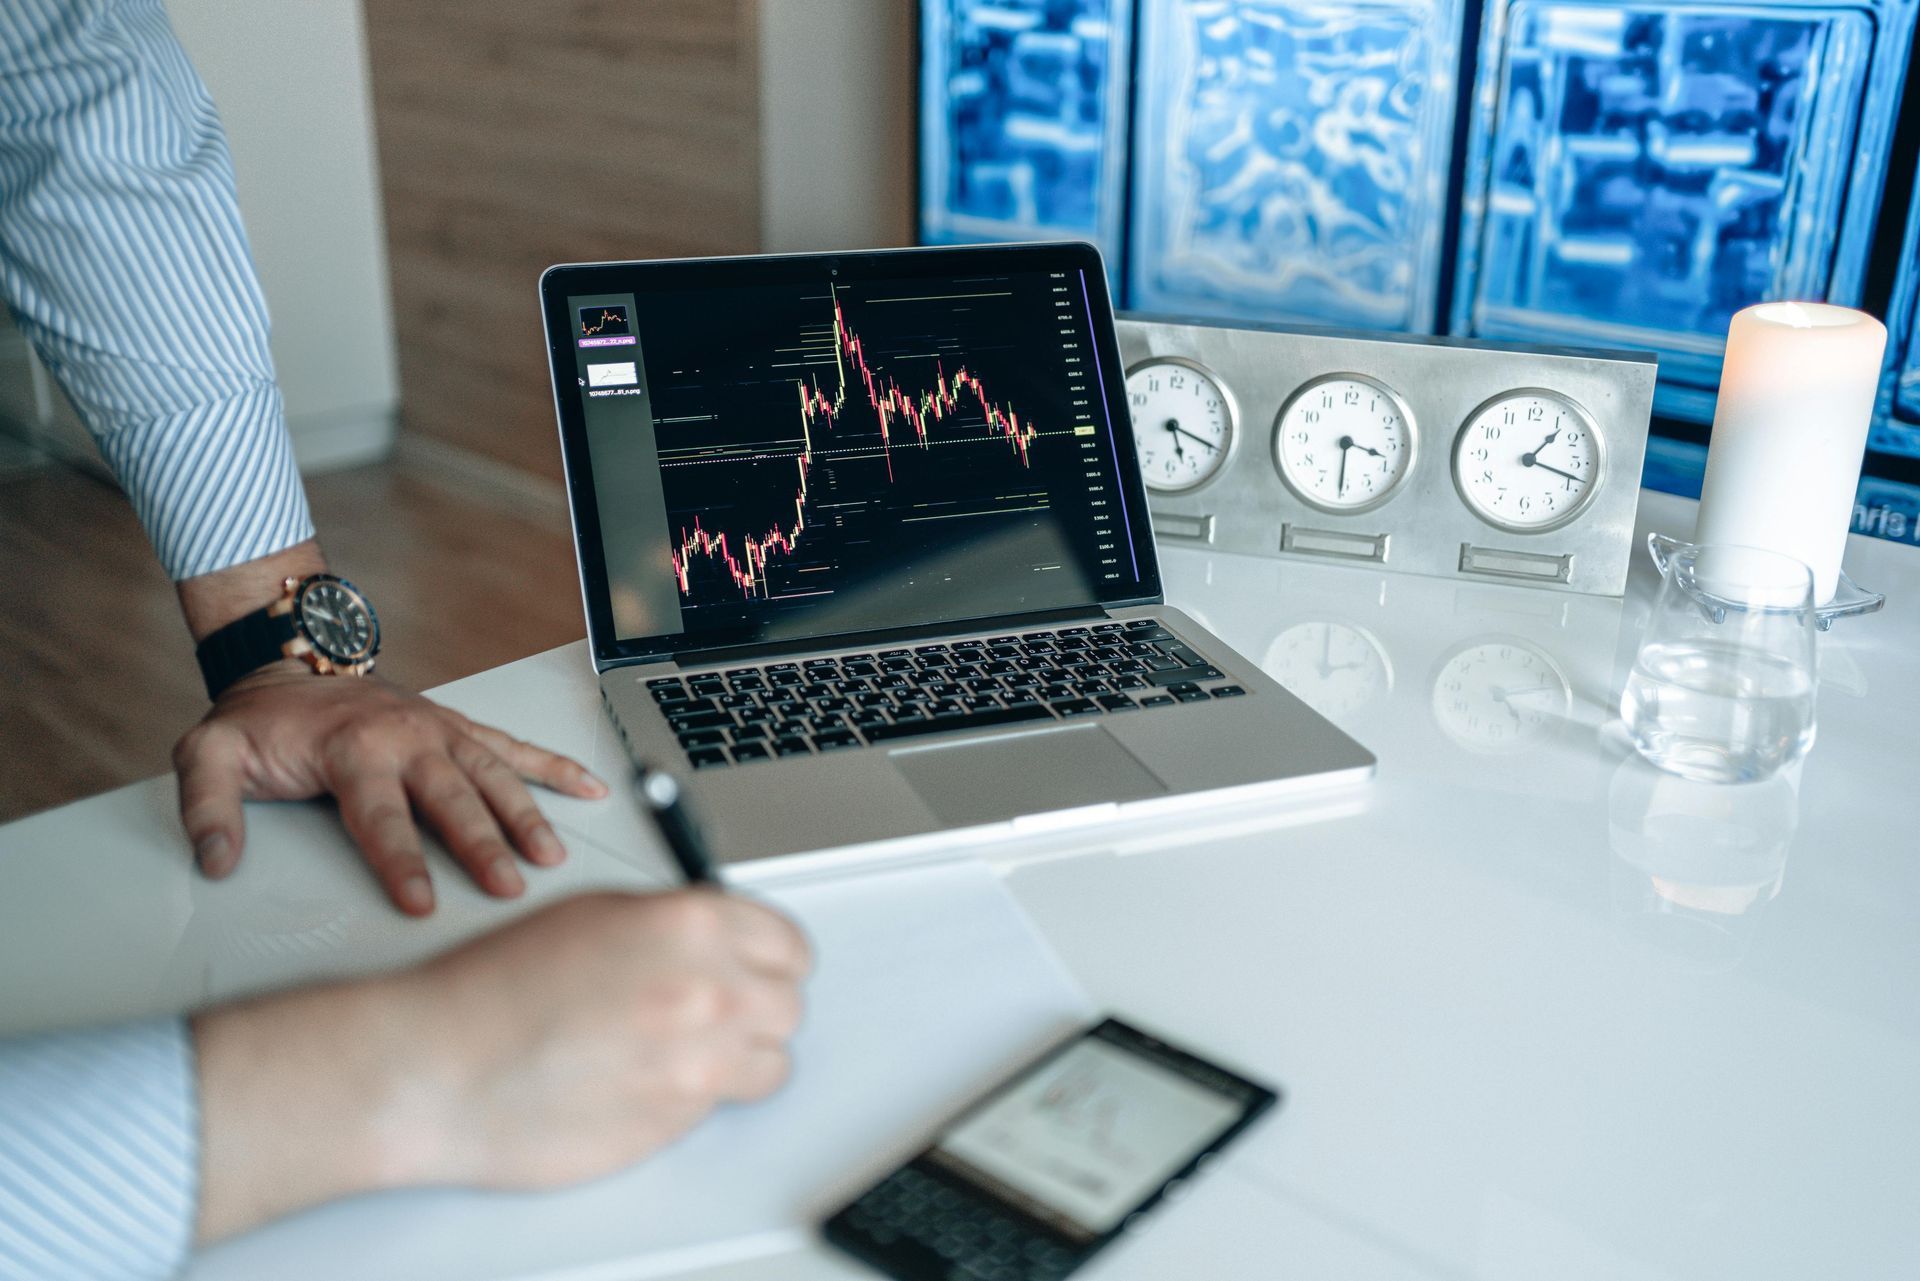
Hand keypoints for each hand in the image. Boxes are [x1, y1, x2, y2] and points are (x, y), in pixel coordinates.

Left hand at [173, 660, 607, 914]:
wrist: (291, 662)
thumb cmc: (259, 721)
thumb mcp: (207, 753)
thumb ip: (207, 806)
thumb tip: (216, 859)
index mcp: (352, 749)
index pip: (381, 816)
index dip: (402, 861)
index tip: (424, 900)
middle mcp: (407, 737)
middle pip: (453, 798)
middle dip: (484, 843)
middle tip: (508, 886)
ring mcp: (440, 731)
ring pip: (494, 774)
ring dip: (526, 814)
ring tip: (550, 855)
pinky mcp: (459, 729)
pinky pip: (514, 746)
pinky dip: (555, 766)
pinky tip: (590, 788)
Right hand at [191, 890, 811, 1241]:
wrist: (442, 1066)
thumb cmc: (494, 988)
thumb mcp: (595, 913)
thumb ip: (674, 925)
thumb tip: (716, 940)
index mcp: (693, 925)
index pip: (790, 944)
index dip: (772, 955)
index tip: (762, 963)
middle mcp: (710, 991)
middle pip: (789, 1006)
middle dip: (758, 1005)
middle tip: (716, 1007)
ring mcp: (699, 1063)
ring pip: (770, 1064)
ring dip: (740, 1057)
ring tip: (684, 1049)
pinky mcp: (677, 1122)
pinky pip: (716, 1107)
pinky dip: (693, 1096)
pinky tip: (642, 1079)